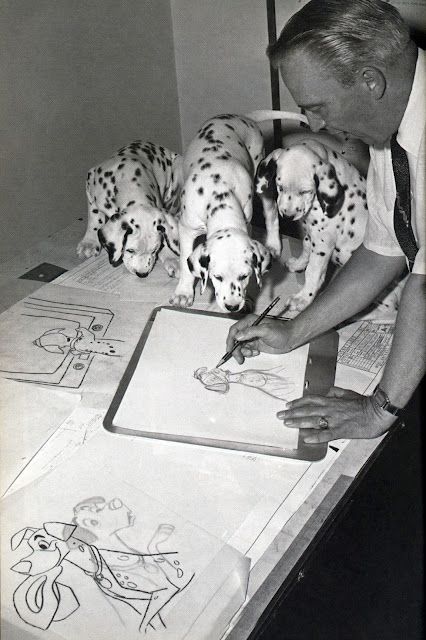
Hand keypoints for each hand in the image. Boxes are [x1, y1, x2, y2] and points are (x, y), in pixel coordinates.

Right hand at [226, 315, 292, 363]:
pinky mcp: (255, 345)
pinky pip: (247, 350)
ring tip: (253, 353)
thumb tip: (237, 337)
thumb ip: (251, 332)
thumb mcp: (266, 331)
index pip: (234, 330)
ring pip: (240, 346)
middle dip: (236, 349)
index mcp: (249, 322)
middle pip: (235, 340)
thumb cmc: (280, 332)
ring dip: (243, 352)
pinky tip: (257, 353)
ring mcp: (251, 337)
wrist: (291, 339)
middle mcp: (248, 329)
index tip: (230, 349)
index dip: (230, 340)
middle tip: (240, 358)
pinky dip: (249, 354)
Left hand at [277, 386, 397, 442]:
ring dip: (298, 422)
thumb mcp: (348, 393)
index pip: (310, 400)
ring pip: (313, 420)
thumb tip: (328, 391)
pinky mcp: (342, 430)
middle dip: (292, 413)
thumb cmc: (364, 403)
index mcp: (331, 400)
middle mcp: (330, 409)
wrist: (377, 411)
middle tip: (280, 416)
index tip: (288, 406)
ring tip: (287, 424)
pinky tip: (307, 439)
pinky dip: (316, 436)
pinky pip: (326, 434)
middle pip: (307, 410)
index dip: (298, 403)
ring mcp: (335, 420)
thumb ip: (336, 392)